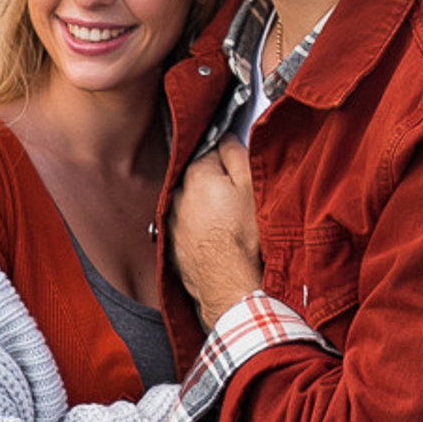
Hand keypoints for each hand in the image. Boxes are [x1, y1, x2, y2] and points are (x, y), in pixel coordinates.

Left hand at [172, 138, 261, 326]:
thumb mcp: (251, 185)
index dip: (230, 165)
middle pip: (199, 181)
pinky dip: (198, 232)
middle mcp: (177, 196)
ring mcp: (171, 222)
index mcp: (196, 175)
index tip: (241, 177)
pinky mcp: (171, 246)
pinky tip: (215, 241)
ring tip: (227, 226)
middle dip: (216, 187)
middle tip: (238, 204)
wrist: (227, 282)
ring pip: (191, 205)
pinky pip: (186, 230)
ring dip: (205, 210)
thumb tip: (227, 139)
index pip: (212, 154)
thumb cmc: (242, 235)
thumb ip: (236, 154)